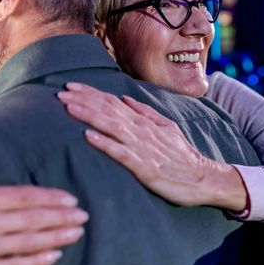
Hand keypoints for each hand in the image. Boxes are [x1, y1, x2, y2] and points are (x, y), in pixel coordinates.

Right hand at [0, 123, 87, 264]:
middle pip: (29, 220)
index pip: (19, 197)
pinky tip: (54, 256)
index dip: (47, 198)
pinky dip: (34, 262)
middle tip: (84, 214)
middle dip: (59, 217)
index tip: (69, 197)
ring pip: (26, 242)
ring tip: (77, 232)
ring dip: (55, 237)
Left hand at [56, 83, 245, 210]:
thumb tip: (125, 97)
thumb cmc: (182, 156)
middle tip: (59, 93)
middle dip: (83, 101)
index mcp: (144, 122)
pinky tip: (89, 137)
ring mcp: (143, 148)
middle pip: (108, 110)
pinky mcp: (145, 168)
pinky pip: (122, 153)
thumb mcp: (166, 127)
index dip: (90, 93)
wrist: (204, 178)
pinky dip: (105, 144)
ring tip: (69, 108)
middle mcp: (141, 130)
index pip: (112, 102)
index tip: (69, 86)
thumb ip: (145, 112)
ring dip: (89, 116)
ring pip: (112, 127)